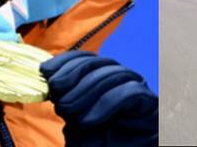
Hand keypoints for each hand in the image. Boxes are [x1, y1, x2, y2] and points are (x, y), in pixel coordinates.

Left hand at [41, 51, 156, 146]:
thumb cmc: (94, 144)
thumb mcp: (73, 118)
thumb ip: (65, 95)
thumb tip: (48, 72)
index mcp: (105, 80)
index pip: (89, 58)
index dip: (66, 61)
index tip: (46, 71)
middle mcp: (123, 81)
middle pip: (101, 63)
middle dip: (75, 76)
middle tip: (57, 97)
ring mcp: (139, 91)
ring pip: (116, 74)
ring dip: (87, 91)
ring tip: (68, 111)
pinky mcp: (151, 106)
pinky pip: (130, 92)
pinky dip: (106, 104)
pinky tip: (87, 120)